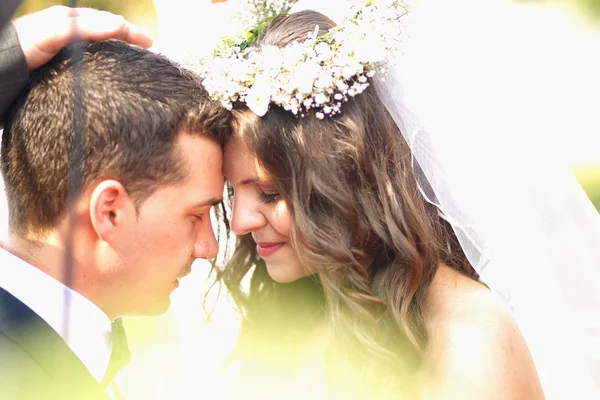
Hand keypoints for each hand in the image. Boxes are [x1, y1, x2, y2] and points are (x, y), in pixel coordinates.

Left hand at [13, 6, 153, 70]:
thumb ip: (84, 27)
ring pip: (100, 50)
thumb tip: (119, 26)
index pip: (109, 23)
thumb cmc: (23, 47)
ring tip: (135, 65)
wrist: (1, 70)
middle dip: (129, 41)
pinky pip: (90, 65)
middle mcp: (69, 34)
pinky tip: (110, 77)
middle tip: (149, 55)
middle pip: (107, 34)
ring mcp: (65, 52)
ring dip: (119, 54)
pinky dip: (106, 67)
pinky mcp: (61, 69)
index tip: (151, 45)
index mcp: (69, 21)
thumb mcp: (53, 31)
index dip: (131, 32)